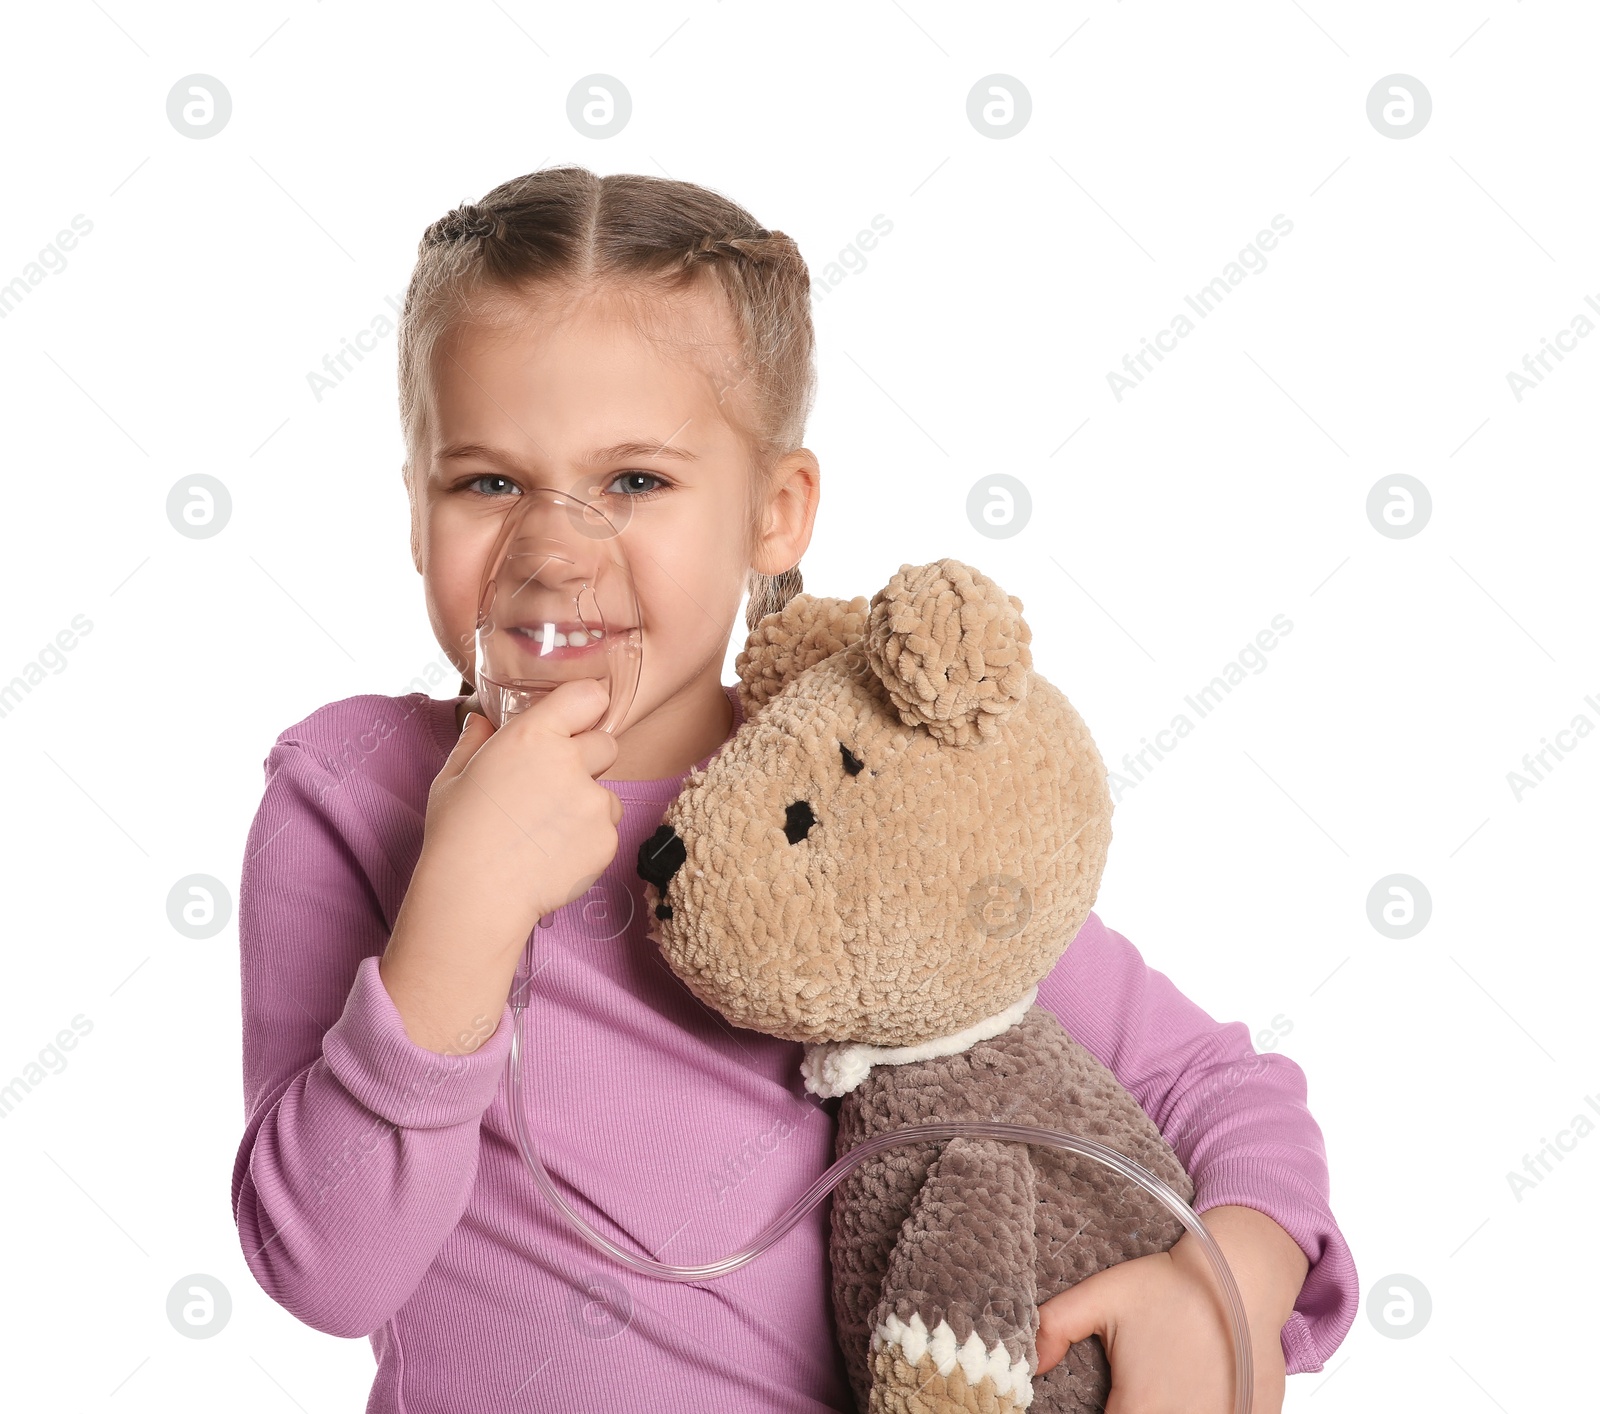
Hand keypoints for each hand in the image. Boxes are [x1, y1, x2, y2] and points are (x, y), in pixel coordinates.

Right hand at [381, 679, 623, 1052]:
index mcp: (533, 736)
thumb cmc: (456, 834)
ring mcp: (593, 802)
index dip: (585, 708)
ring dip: (588, 804)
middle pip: (606, 744)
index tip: (576, 722)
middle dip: (588, 760)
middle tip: (553, 787)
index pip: (588, 696)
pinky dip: (588, 840)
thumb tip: (481, 721)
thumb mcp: (453, 778)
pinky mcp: (606, 839)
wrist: (475, 895)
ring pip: (607, 793)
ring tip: (546, 831)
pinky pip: (607, 830)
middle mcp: (571, 762)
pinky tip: (553, 854)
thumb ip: (474, 742)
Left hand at [1035, 1205, 1306, 1412]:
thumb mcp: (1102, 1296)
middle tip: (1134, 1392)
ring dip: (1167, 1411)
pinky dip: (1207, 1408)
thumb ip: (1055, 1327)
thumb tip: (1029, 1362)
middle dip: (1133, 1411)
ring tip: (1164, 1386)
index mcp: (1139, 1409)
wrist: (1242, 1274)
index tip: (1107, 1401)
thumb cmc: (1172, 1284)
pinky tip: (1197, 1391)